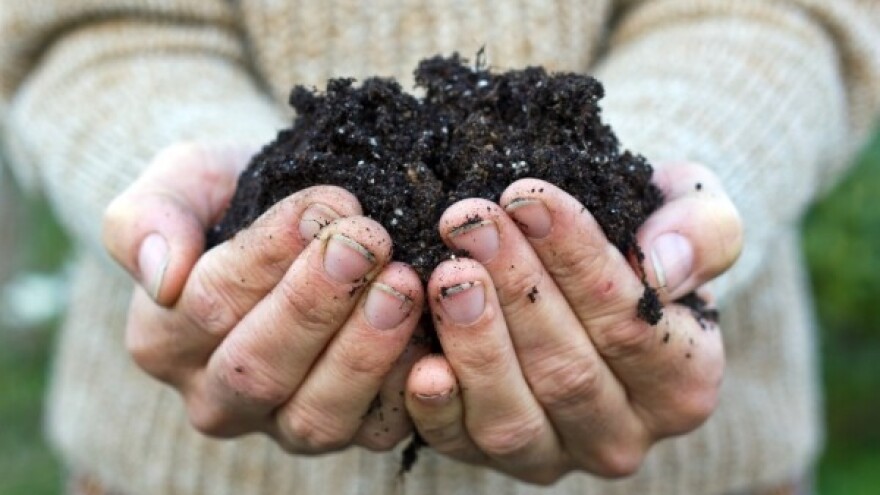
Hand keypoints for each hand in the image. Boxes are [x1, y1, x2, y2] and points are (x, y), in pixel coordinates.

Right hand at [102, 142, 425, 452]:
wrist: (293, 219)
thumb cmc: (233, 197)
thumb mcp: (181, 182)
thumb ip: (147, 218)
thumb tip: (159, 274)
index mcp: (163, 339)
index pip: (207, 305)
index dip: (267, 258)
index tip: (324, 206)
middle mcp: (219, 397)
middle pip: (259, 369)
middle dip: (317, 304)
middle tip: (368, 243)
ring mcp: (284, 422)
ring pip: (316, 415)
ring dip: (364, 351)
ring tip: (403, 285)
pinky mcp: (349, 429)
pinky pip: (376, 428)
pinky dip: (406, 388)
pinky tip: (433, 337)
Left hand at [404, 162, 741, 483]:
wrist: (588, 272)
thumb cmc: (641, 239)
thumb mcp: (693, 213)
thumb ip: (704, 233)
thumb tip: (664, 269)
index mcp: (683, 382)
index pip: (631, 325)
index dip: (577, 260)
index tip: (528, 198)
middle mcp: (622, 435)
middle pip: (567, 371)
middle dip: (515, 289)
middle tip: (470, 222)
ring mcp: (554, 455)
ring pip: (513, 417)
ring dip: (475, 341)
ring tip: (447, 272)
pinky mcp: (490, 458)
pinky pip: (458, 443)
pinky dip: (436, 405)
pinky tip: (419, 357)